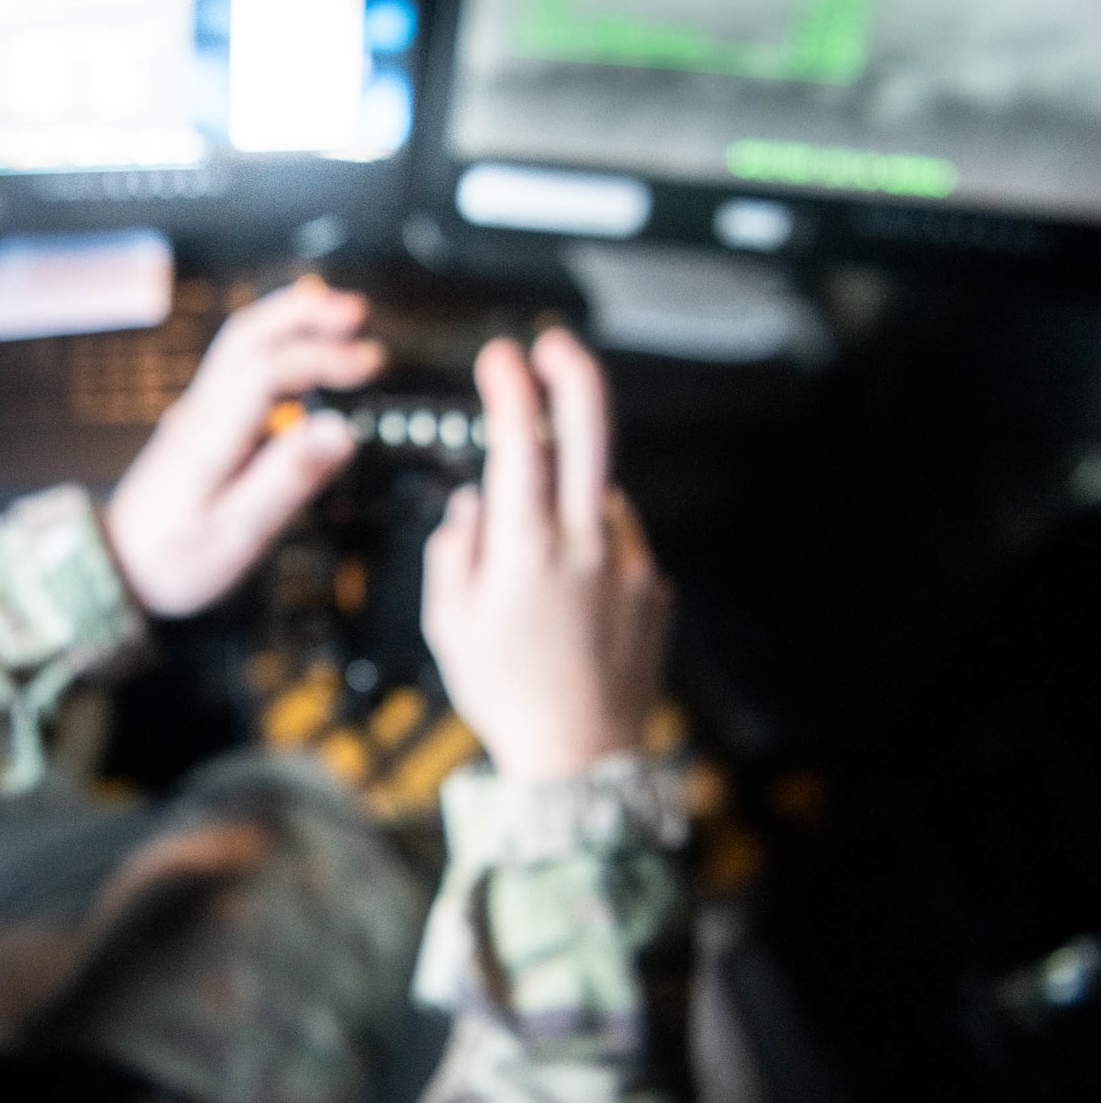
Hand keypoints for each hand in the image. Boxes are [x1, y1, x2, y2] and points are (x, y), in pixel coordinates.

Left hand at [106, 277, 382, 616]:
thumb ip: (289, 479)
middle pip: (247, 335)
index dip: (320, 357)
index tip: (367, 364)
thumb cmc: (174, 558)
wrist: (118, 566)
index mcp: (211, 437)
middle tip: (356, 313)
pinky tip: (300, 360)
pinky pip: (237, 366)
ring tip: (336, 320)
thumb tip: (339, 433)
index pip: (266, 370)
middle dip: (305, 314)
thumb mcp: (237, 533)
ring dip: (289, 321)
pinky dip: (275, 346)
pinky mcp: (199, 422)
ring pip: (239, 343)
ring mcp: (196, 413)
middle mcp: (200, 413)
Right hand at [421, 330, 669, 781]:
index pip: (519, 441)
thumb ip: (456, 549)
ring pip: (602, 492)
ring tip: (540, 543)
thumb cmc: (507, 695)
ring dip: (573, 487)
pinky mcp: (654, 587)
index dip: (510, 386)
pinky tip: (570, 585)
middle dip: (573, 375)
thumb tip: (472, 503)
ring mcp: (628, 563)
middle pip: (590, 433)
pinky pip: (620, 540)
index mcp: (526, 549)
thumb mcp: (449, 624)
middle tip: (557, 345)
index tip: (501, 358)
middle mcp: (584, 545)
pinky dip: (594, 540)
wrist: (582, 756)